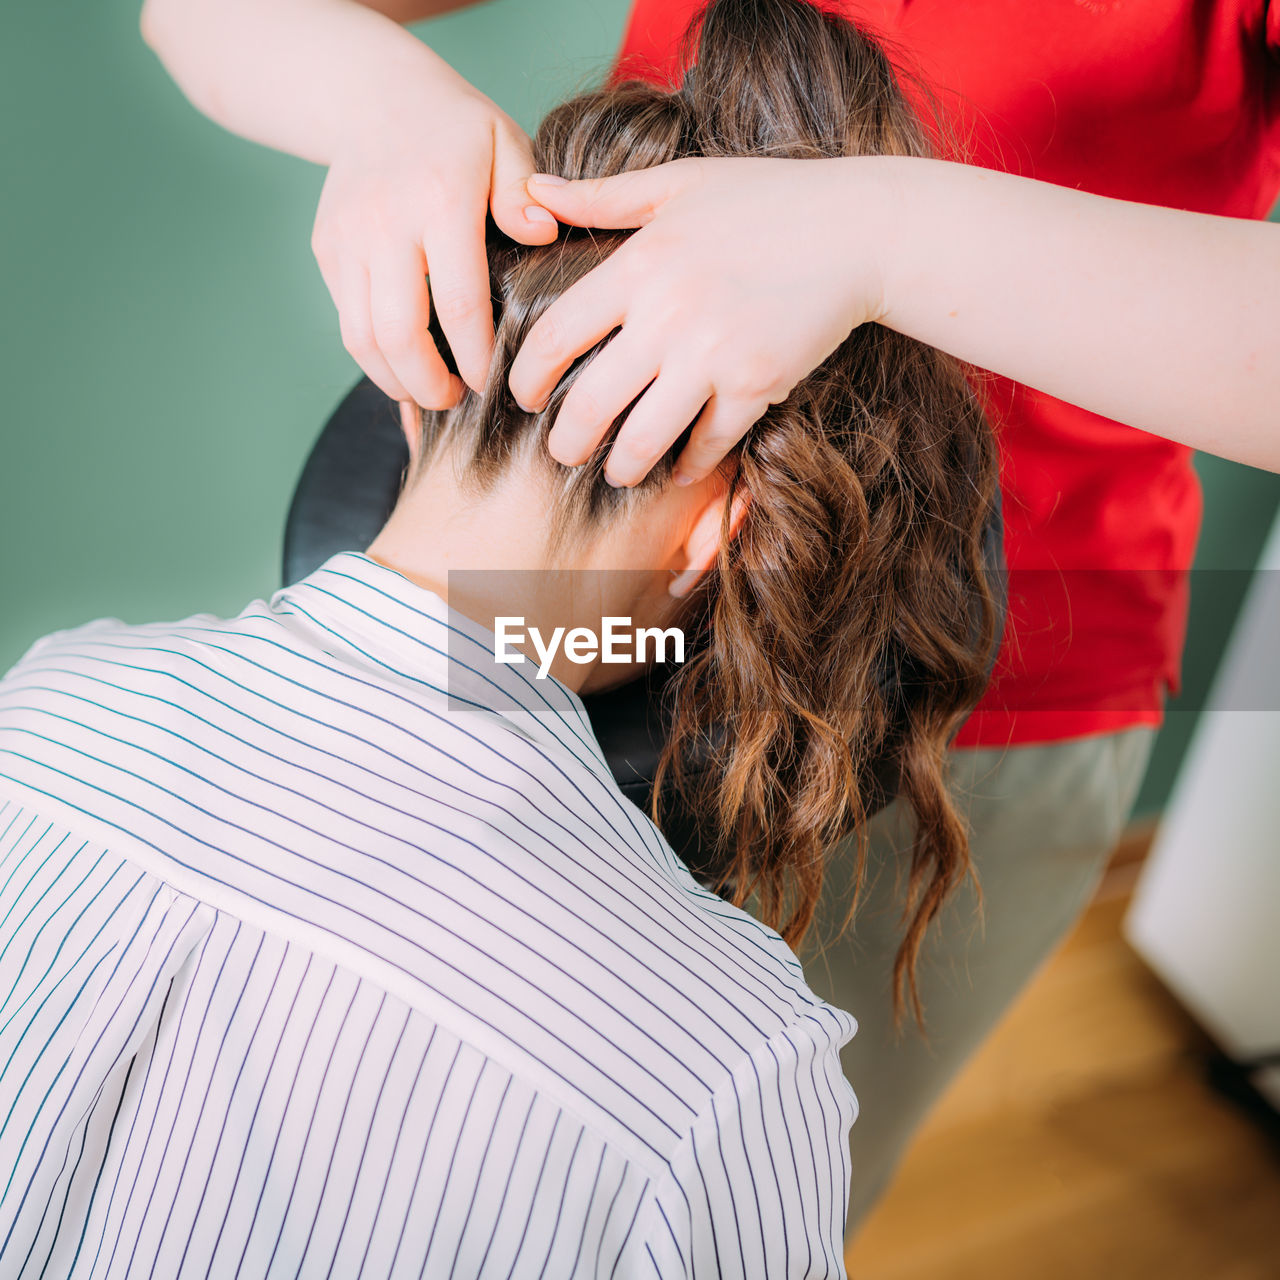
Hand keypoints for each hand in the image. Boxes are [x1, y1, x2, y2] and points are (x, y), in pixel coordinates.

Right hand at [312, 63, 558, 407]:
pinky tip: (407, 369)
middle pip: (399, 335)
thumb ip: (525, 196)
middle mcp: (384, 222)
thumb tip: (545, 237)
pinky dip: (376, 359)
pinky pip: (348, 323)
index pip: (458, 303)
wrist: (371, 95)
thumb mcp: (504, 143)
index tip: (494, 384)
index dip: (477, 358)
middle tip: (458, 400)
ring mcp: (347, 239)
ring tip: (431, 393)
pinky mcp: (327, 251)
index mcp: (439, 198)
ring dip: (397, 382)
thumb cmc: (456, 130)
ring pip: (363, 340)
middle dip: (431, 386)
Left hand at [507, 156, 890, 486]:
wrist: (858, 230)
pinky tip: (679, 469)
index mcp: (639, 265)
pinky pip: (708, 444)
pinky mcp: (756, 385)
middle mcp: (668, 316)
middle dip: (567, 440)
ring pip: (644, 438)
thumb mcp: (679, 183)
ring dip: (621, 466)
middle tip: (562, 451)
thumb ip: (602, 196)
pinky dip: (690, 465)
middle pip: (591, 403)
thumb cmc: (766, 200)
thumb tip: (534, 193)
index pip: (555, 337)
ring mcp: (713, 356)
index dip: (528, 378)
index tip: (525, 397)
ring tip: (616, 471)